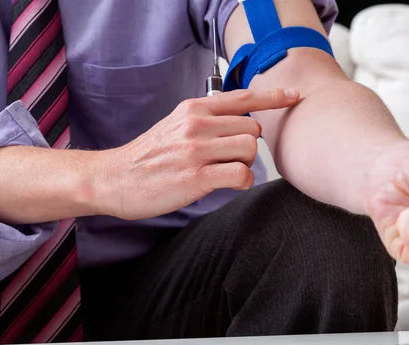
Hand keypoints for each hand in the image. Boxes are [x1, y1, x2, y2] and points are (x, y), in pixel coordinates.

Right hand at [96, 89, 299, 219]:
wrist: (114, 178)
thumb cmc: (151, 156)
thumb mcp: (176, 125)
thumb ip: (207, 119)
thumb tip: (243, 122)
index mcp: (194, 109)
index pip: (243, 97)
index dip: (273, 97)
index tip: (294, 96)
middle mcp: (197, 124)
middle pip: (253, 130)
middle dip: (248, 147)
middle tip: (228, 160)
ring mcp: (196, 150)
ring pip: (250, 150)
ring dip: (244, 165)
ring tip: (224, 172)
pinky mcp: (196, 177)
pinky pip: (240, 175)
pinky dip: (241, 182)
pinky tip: (228, 185)